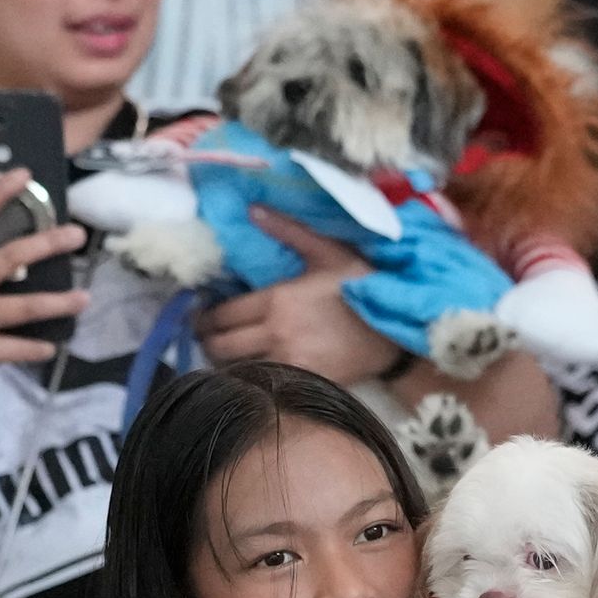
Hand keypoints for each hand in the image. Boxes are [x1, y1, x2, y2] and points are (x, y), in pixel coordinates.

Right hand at [0, 171, 91, 391]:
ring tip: (85, 297)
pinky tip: (52, 346)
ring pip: (25, 307)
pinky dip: (36, 349)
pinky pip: (15, 348)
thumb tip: (11, 253)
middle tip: (77, 235)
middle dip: (49, 244)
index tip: (24, 175)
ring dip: (59, 302)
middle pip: (12, 258)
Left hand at [196, 210, 408, 380]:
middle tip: (205, 339)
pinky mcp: (304, 384)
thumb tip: (253, 210)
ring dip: (225, 366)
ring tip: (222, 359)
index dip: (205, 318)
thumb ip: (288, 231)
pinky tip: (249, 377)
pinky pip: (262, 387)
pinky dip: (250, 383)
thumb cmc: (362, 285)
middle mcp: (277, 333)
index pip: (223, 314)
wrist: (397, 330)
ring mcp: (290, 362)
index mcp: (278, 300)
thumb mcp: (327, 252)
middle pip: (222, 347)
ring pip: (237, 372)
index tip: (200, 318)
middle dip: (207, 343)